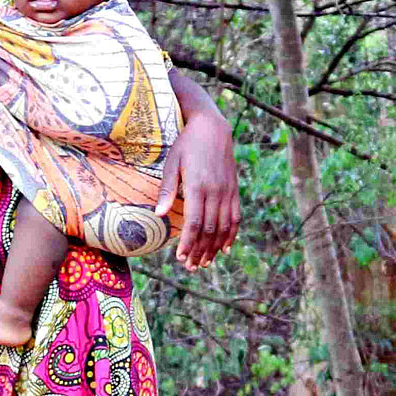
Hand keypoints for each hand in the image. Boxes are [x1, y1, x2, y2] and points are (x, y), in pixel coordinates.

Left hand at [156, 106, 240, 270]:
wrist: (213, 128)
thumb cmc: (187, 145)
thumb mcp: (172, 164)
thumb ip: (167, 190)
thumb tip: (159, 215)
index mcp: (198, 186)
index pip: (193, 223)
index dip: (188, 243)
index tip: (181, 257)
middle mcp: (215, 191)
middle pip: (209, 230)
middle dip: (200, 251)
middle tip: (191, 267)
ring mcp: (227, 191)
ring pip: (223, 227)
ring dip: (215, 248)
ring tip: (205, 263)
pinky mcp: (234, 190)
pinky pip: (235, 217)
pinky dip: (232, 235)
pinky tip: (226, 249)